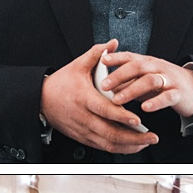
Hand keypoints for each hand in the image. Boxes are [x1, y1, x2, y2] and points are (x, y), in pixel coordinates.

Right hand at [39, 39, 158, 154]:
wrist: (40, 100)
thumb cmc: (60, 83)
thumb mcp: (77, 65)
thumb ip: (96, 54)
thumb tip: (112, 43)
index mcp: (83, 98)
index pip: (104, 110)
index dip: (122, 117)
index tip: (138, 120)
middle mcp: (84, 117)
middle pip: (110, 133)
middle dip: (134, 138)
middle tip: (152, 137)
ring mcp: (83, 129)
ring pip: (109, 144)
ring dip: (129, 146)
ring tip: (146, 143)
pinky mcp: (83, 137)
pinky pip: (104, 147)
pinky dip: (120, 149)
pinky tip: (132, 146)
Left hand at [100, 49, 192, 119]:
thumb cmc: (163, 84)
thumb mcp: (143, 79)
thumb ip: (126, 82)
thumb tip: (103, 87)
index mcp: (147, 62)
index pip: (130, 56)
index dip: (116, 57)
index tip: (102, 60)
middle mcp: (157, 67)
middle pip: (137, 66)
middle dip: (119, 75)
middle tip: (104, 86)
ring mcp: (169, 79)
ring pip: (150, 80)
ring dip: (132, 90)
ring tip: (118, 99)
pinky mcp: (179, 94)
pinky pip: (168, 96)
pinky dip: (156, 102)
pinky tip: (145, 108)